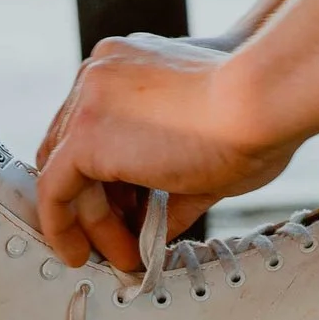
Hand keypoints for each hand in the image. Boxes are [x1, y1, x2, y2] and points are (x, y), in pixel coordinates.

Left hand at [35, 34, 300, 269]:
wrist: (264, 101)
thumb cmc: (258, 117)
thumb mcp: (203, 151)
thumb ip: (170, 186)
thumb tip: (156, 226)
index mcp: (129, 64)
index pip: (97, 125)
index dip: (108, 176)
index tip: (126, 213)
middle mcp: (101, 72)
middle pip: (72, 147)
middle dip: (95, 200)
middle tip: (120, 240)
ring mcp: (88, 98)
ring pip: (66, 172)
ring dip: (90, 223)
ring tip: (122, 256)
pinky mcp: (84, 134)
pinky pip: (54, 190)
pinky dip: (63, 226)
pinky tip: (81, 252)